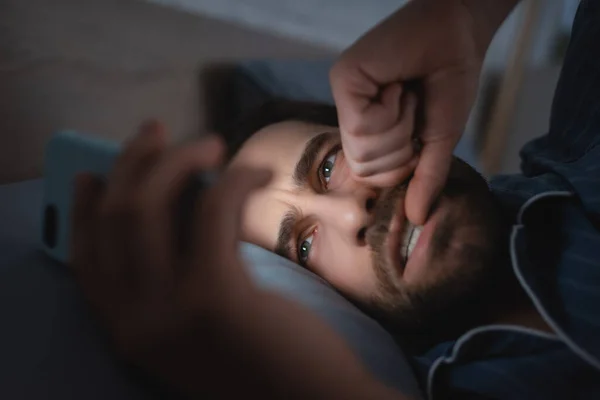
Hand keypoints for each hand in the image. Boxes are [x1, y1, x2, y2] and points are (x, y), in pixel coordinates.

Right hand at [69, 121, 270, 395]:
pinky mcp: (215, 296)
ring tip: (211, 144)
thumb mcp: (202, 320)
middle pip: (114, 220)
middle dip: (132, 164)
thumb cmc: (264, 357)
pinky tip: (256, 171)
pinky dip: (233, 179)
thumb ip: (175, 274)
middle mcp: (134, 324)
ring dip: (178, 160)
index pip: (85, 259)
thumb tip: (175, 197)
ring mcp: (169, 312)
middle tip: (157, 130)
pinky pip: (212, 210)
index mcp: (127, 331)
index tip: (97, 172)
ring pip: (148, 207)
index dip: (84, 209)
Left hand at [330, 0, 516, 223]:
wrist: (460, 31)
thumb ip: (425, 177)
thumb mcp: (439, 139)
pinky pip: (363, 124)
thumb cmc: (449, 81)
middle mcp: (349, 116)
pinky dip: (392, 109)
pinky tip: (395, 83)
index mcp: (367, 131)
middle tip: (411, 107)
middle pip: (365, 168)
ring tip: (403, 92)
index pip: (373, 177)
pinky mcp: (343, 79)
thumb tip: (417, 218)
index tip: (418, 127)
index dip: (403, 164)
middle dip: (401, 144)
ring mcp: (343, 97)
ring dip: (399, 124)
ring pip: (364, 149)